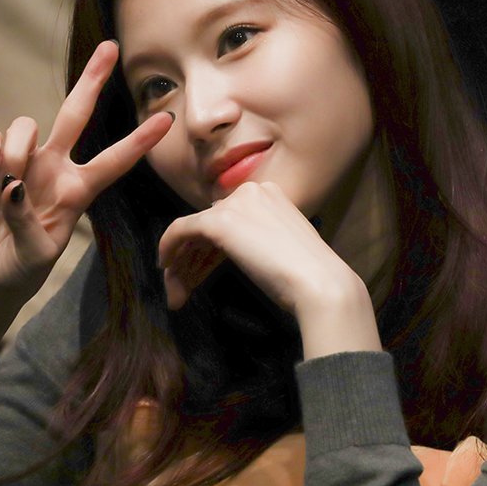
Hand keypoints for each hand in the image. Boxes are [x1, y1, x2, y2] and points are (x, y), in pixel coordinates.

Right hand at [0, 41, 170, 357]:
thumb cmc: (18, 271)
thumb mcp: (35, 255)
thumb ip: (27, 218)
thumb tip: (13, 183)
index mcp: (77, 192)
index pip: (115, 161)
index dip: (140, 141)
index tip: (168, 119)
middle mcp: (53, 169)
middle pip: (76, 115)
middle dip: (92, 81)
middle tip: (110, 47)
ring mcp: (20, 164)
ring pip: (26, 125)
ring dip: (18, 147)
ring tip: (8, 180)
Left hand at [156, 183, 380, 357]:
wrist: (320, 283)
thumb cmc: (309, 276)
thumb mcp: (282, 247)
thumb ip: (257, 240)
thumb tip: (222, 251)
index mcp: (271, 194)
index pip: (229, 217)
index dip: (210, 250)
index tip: (201, 275)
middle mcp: (252, 191)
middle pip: (210, 224)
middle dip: (193, 258)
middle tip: (184, 287)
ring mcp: (236, 204)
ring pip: (194, 231)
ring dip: (182, 263)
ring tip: (176, 294)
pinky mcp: (220, 221)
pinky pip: (180, 230)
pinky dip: (168, 247)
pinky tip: (165, 268)